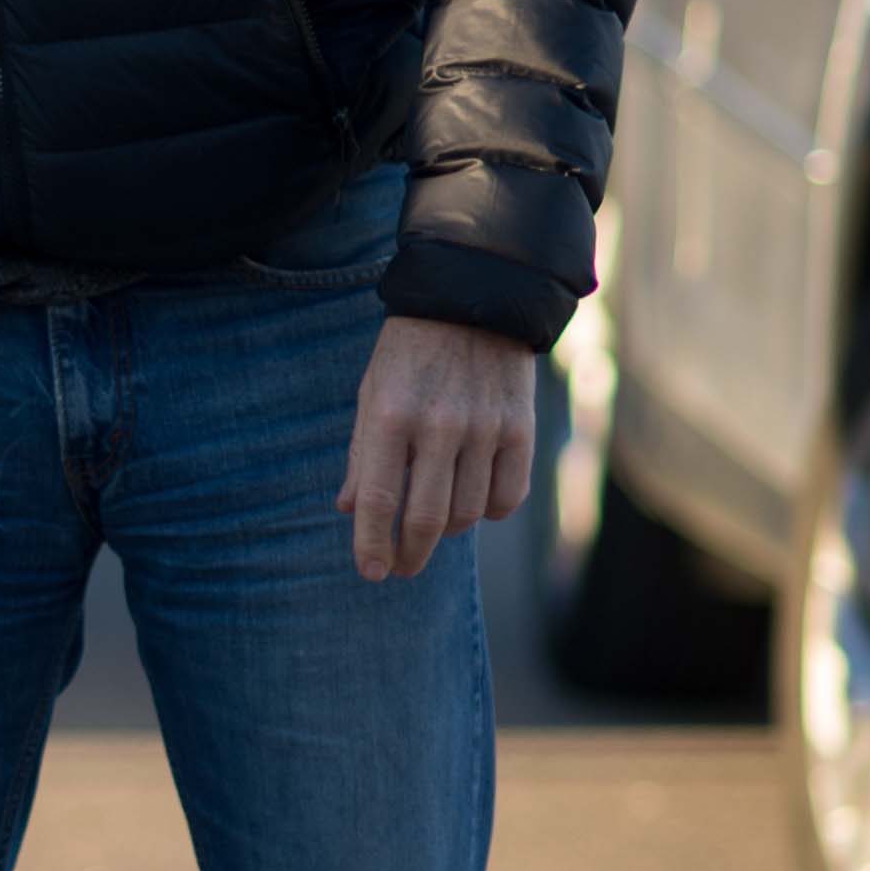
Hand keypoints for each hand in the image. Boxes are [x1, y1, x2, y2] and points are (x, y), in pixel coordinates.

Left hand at [339, 314, 536, 582]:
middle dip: (409, 555)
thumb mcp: (372, 394)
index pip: (378, 500)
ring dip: (447, 530)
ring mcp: (483, 428)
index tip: (371, 572)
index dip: (372, 544)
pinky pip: (507, 497)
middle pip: (425, 518)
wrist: (473, 298)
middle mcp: (437, 425)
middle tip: (401, 568)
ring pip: (468, 514)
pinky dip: (490, 511)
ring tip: (434, 525)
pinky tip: (475, 504)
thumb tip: (349, 510)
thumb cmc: (409, 353)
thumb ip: (361, 454)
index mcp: (389, 415)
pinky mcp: (520, 429)